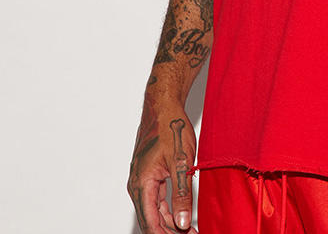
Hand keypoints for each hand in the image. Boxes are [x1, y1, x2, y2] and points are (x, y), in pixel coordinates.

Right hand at [127, 98, 197, 233]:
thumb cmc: (171, 128)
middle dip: (170, 231)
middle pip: (150, 220)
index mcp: (142, 184)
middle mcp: (137, 185)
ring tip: (190, 229)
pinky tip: (181, 214)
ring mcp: (141, 180)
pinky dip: (167, 209)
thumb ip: (181, 195)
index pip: (150, 223)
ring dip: (170, 222)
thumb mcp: (182, 163)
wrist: (163, 106)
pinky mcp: (148, 175)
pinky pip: (155, 199)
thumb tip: (183, 222)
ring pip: (153, 211)